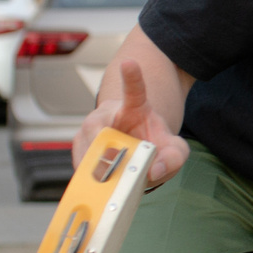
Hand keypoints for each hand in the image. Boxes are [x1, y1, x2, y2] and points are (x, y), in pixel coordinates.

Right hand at [75, 59, 189, 186]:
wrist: (134, 149)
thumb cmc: (152, 144)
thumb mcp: (173, 150)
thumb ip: (173, 158)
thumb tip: (154, 170)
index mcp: (133, 107)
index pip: (134, 90)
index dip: (132, 77)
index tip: (130, 62)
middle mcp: (105, 116)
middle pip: (99, 131)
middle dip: (107, 150)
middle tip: (118, 163)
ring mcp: (86, 133)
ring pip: (86, 151)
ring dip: (98, 169)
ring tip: (113, 180)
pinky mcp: (78, 151)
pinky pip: (80, 168)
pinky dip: (90, 181)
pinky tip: (99, 189)